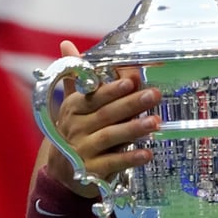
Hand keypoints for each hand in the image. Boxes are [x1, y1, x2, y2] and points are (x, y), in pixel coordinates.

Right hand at [45, 40, 161, 195]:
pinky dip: (129, 158)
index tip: (131, 80)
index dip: (112, 89)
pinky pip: (112, 163)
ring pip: (110, 136)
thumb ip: (76, 78)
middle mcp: (76, 128)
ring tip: (155, 122)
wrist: (62, 173)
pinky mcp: (90, 171)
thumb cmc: (75, 132)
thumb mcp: (73, 105)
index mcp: (73, 109)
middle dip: (130, 104)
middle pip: (105, 114)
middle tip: (154, 95)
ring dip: (133, 129)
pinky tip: (147, 153)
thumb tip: (67, 44)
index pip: (93, 96)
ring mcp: (82, 150)